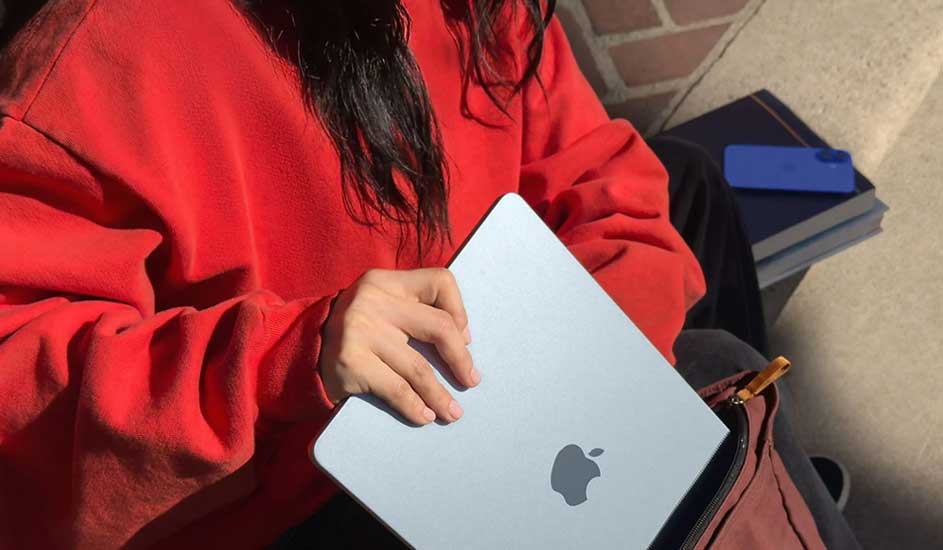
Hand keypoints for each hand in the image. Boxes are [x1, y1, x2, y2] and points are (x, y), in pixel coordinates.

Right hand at [317, 267, 477, 424]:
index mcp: (387, 282)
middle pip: (438, 328)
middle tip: (470, 380)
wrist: (301, 349)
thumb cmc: (357, 330)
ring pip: (419, 369)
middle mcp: (374, 300)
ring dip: (441, 395)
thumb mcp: (381, 305)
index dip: (459, 310)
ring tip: (453, 412)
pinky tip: (425, 416)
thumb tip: (463, 339)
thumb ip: (415, 311)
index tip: (463, 337)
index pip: (440, 282)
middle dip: (460, 359)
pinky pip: (396, 390)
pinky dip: (416, 407)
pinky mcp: (351, 363)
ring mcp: (361, 331)